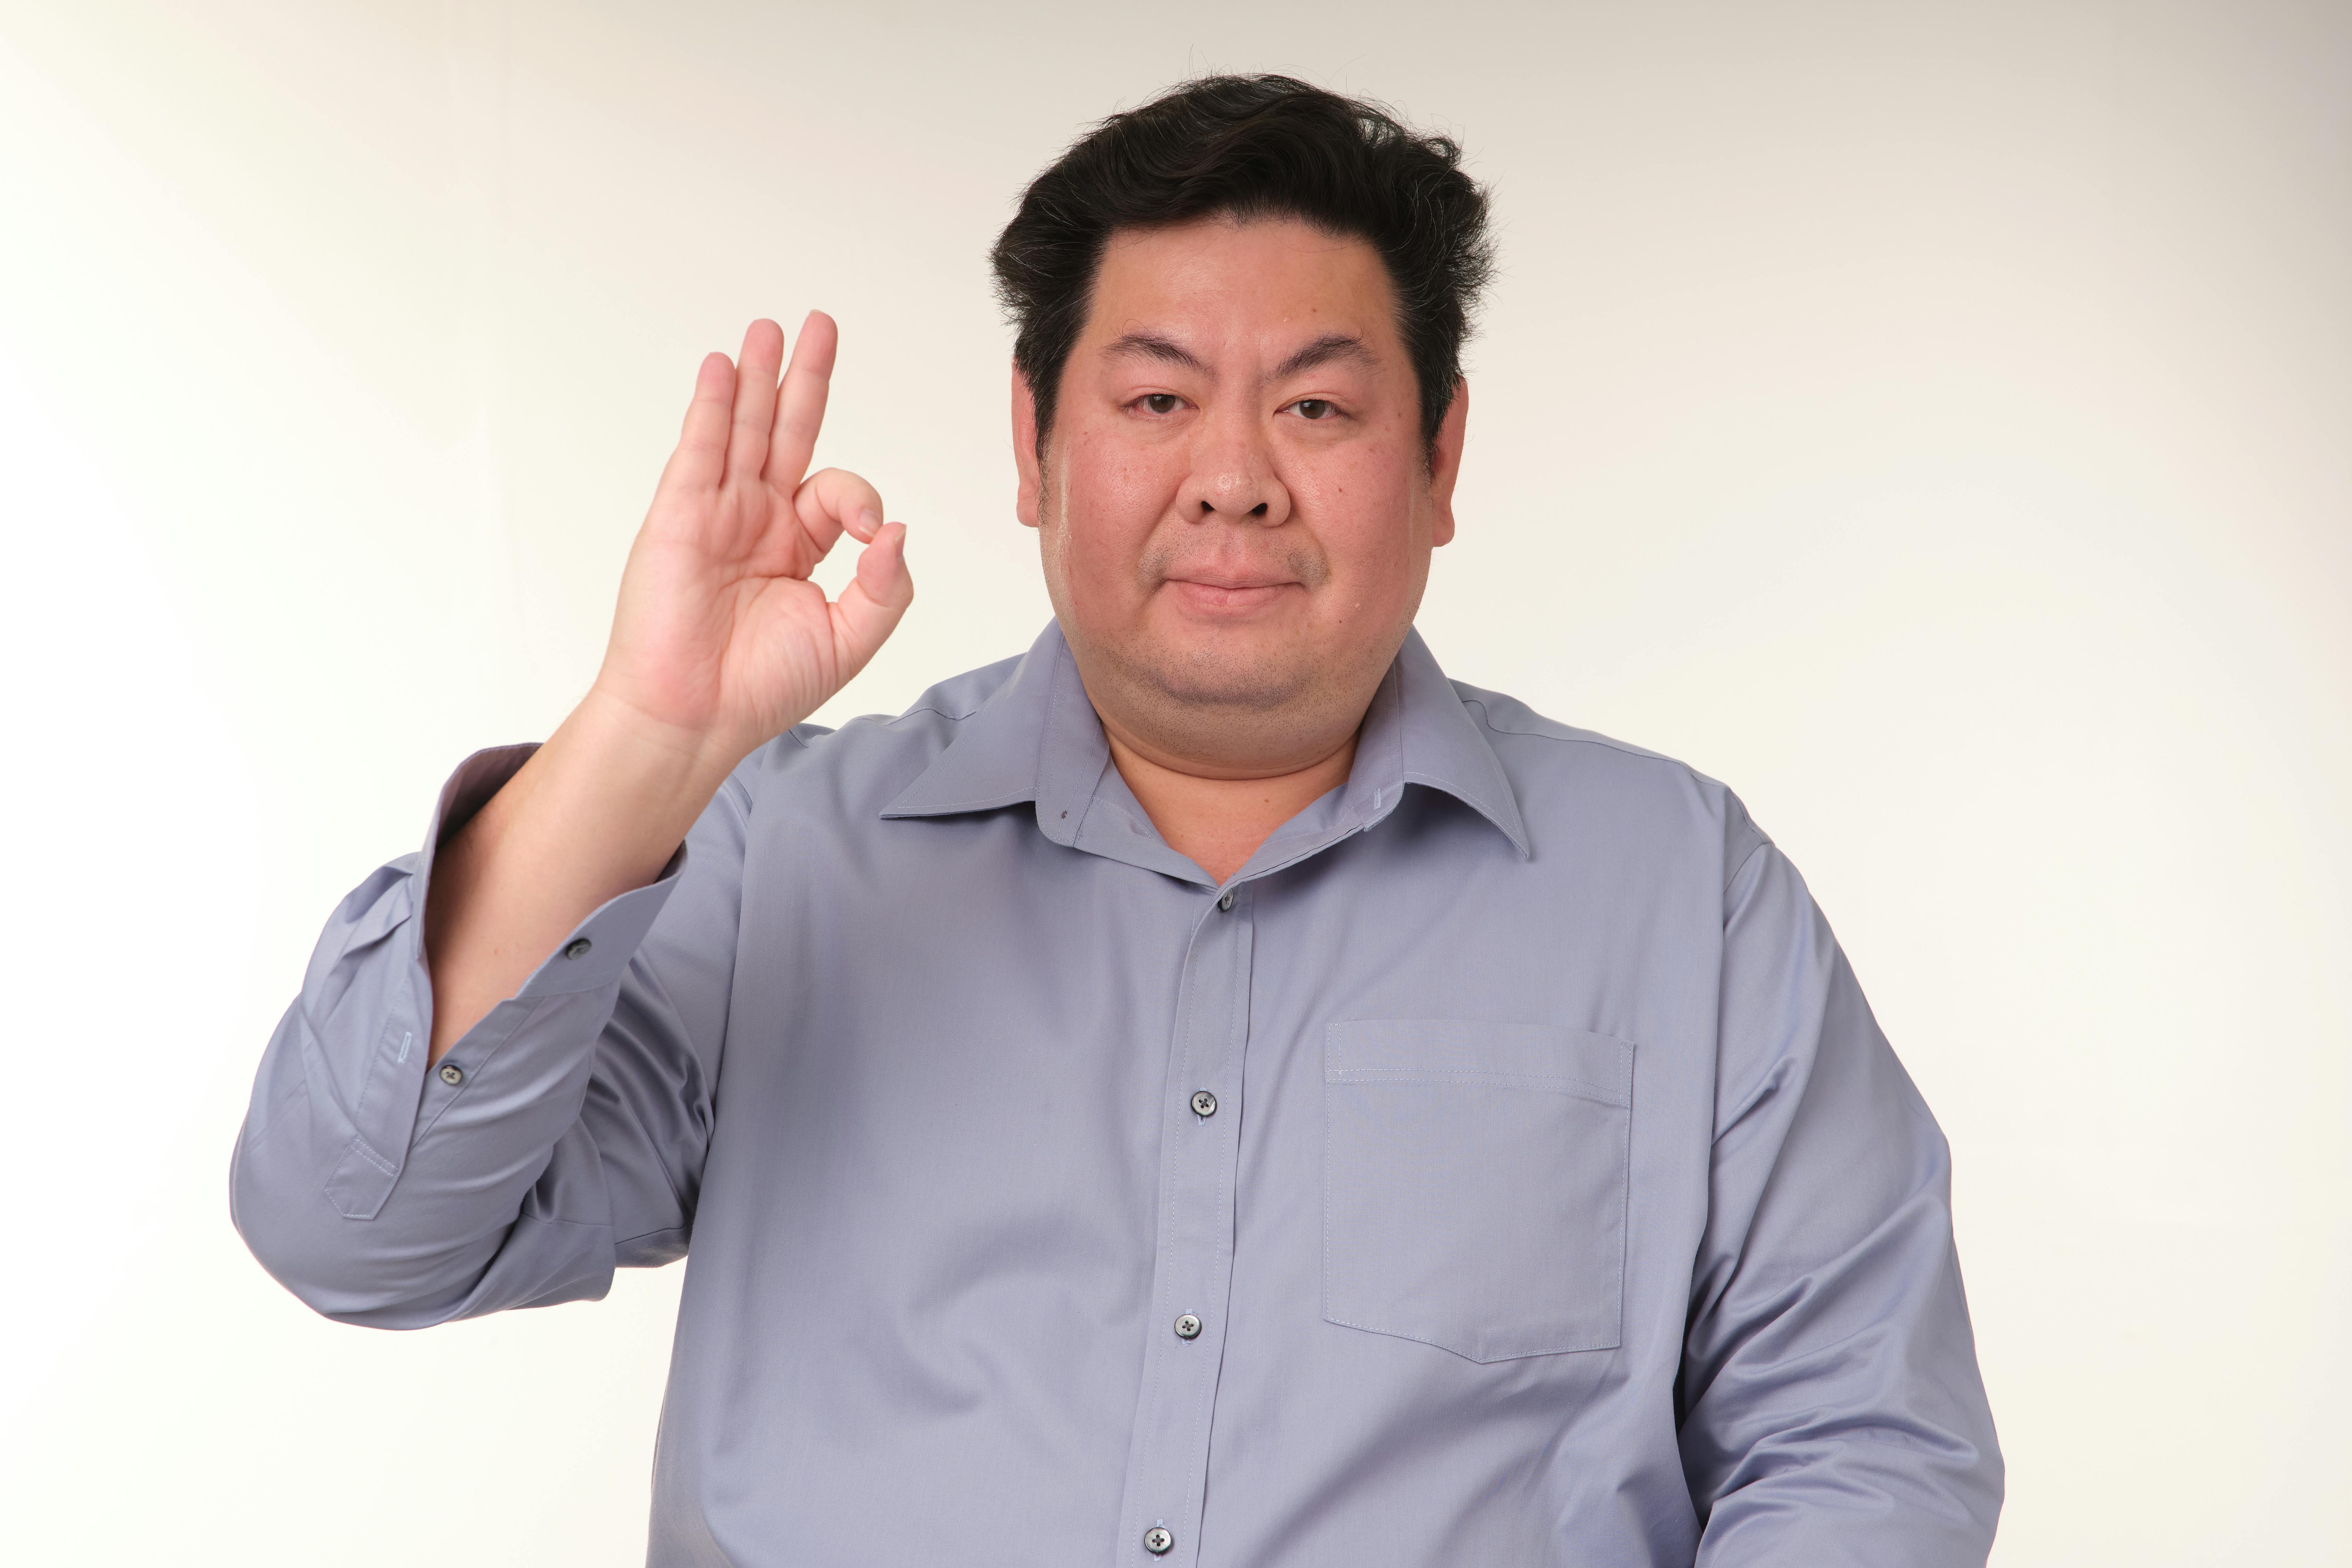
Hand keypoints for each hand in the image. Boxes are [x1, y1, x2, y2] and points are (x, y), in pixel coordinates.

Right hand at [589, 312, 912, 776]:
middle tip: (818, 325)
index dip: (862, 500)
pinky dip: (710, 408)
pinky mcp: (680, 516)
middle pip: (787, 433)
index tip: (871, 532)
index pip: (837, 492)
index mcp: (798, 544)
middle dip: (803, 379)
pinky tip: (721, 369)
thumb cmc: (764, 686)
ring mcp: (716, 513)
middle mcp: (757, 519)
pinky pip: (698, 450)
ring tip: (767, 329)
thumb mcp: (850, 638)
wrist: (697, 717)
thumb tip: (899, 532)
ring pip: (741, 430)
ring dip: (755, 377)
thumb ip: (885, 587)